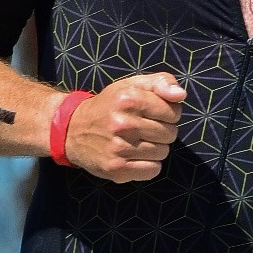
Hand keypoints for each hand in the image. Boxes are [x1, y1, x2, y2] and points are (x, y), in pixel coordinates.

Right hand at [66, 72, 185, 183]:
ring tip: (137, 142)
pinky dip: (148, 165)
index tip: (153, 114)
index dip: (168, 114)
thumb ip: (161, 82)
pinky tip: (134, 157)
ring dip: (155, 149)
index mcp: (129, 99)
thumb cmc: (109, 106)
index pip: (173, 112)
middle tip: (143, 129)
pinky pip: (153, 170)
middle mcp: (123, 123)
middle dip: (161, 131)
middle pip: (170, 134)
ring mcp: (119, 148)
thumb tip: (180, 95)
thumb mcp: (131, 85)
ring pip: (163, 153)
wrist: (72, 130)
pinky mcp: (116, 169)